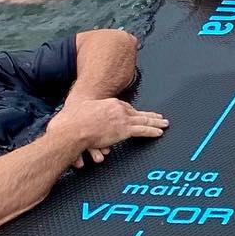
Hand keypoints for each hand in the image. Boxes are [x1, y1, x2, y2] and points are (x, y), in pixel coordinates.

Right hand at [51, 98, 167, 164]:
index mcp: (108, 104)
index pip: (124, 108)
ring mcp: (122, 119)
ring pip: (143, 120)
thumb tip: (78, 125)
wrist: (72, 129)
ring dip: (155, 122)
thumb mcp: (76, 115)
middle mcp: (117, 109)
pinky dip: (152, 131)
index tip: (138, 116)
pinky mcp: (123, 130)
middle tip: (158, 117)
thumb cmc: (70, 124)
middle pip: (137, 112)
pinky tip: (160, 132)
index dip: (132, 113)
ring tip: (164, 124)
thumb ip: (81, 117)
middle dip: (148, 116)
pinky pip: (142, 130)